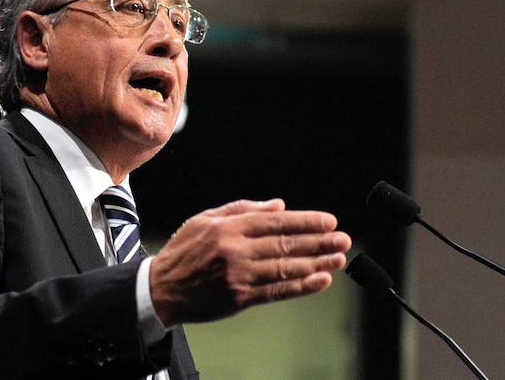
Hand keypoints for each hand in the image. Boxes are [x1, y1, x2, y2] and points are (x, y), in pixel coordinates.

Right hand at [149, 198, 350, 326]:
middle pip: (285, 244)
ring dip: (316, 264)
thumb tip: (279, 205)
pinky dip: (301, 287)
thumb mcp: (206, 219)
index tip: (328, 221)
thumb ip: (243, 209)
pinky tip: (320, 280)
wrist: (162, 288)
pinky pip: (277, 292)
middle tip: (342, 240)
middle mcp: (235, 250)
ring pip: (285, 268)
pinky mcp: (240, 298)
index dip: (305, 221)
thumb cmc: (184, 251)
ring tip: (338, 259)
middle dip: (318, 242)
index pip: (276, 222)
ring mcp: (239, 276)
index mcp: (229, 228)